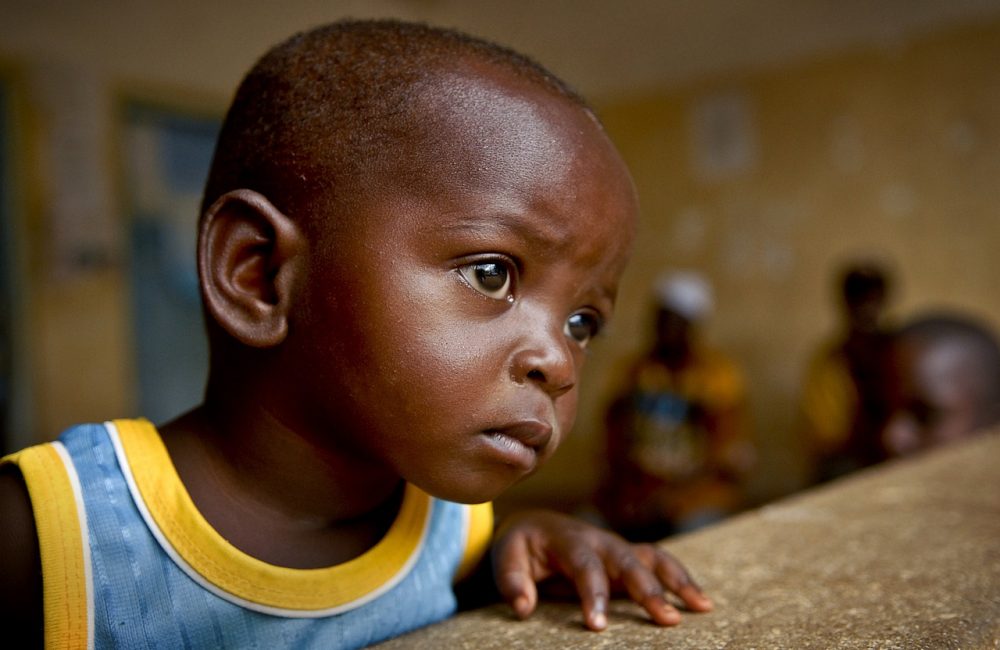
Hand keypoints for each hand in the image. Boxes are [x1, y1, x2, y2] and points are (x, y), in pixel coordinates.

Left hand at [491, 509, 712, 630]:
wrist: (534, 525)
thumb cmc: (521, 547)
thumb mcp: (505, 557)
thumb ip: (512, 581)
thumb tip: (523, 608)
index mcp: (568, 538)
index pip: (584, 566)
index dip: (592, 594)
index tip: (597, 626)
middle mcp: (598, 539)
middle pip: (627, 561)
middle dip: (647, 590)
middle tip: (667, 620)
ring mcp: (616, 546)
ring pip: (651, 558)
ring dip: (678, 580)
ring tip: (702, 608)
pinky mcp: (628, 556)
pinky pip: (659, 563)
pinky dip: (681, 579)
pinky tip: (702, 602)